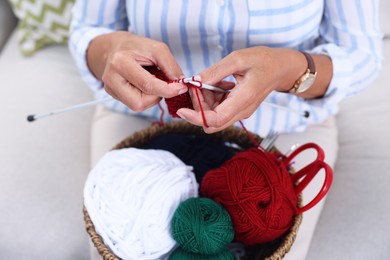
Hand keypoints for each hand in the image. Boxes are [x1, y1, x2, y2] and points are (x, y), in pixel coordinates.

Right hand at [87, 31, 186, 110]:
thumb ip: (170, 66)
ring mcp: (109, 88)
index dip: (167, 90)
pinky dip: (144, 97)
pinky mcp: (112, 94)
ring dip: (151, 98)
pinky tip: (143, 85)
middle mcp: (111, 78)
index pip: (147, 85)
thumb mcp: (157, 49)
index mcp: (120, 62)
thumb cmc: (136, 47)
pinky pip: (133, 104)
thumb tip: (180, 85)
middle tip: (164, 84)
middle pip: (139, 102)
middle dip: (157, 96)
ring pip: (137, 106)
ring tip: (151, 82)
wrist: (114, 47)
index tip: (181, 88)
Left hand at [176, 47, 305, 132]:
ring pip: (213, 117)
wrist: (281, 68)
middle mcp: (242, 111)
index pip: (215, 120)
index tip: (182, 109)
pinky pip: (219, 111)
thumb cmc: (263, 61)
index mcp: (244, 99)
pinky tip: (218, 85)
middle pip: (211, 123)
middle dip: (198, 108)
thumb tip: (194, 82)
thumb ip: (215, 72)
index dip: (195, 117)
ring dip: (205, 102)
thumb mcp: (237, 59)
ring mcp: (240, 112)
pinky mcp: (238, 110)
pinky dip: (212, 100)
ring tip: (211, 81)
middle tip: (197, 86)